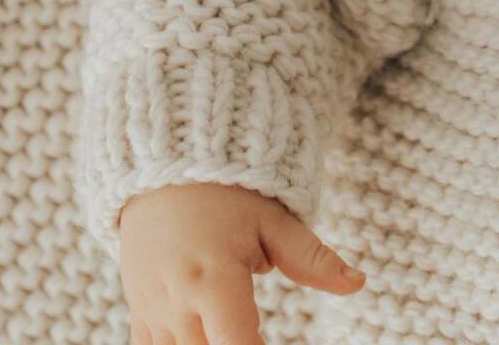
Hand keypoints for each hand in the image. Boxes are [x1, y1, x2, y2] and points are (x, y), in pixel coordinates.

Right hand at [119, 181, 364, 344]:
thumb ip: (311, 258)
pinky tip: (205, 332)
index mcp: (214, 280)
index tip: (272, 341)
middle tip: (261, 331)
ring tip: (233, 325)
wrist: (164, 170)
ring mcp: (154, 313)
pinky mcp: (141, 316)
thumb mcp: (273, 219)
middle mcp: (178, 303)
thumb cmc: (227, 192)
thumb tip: (358, 282)